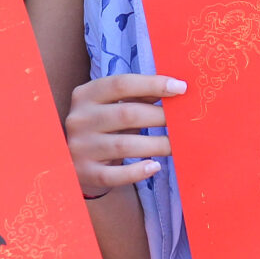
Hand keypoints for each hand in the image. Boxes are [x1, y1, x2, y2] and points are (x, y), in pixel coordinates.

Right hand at [66, 73, 181, 197]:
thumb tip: (176, 88)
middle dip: (160, 117)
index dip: (153, 84)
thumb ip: (138, 95)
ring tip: (176, 145)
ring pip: (124, 146)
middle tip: (183, 122)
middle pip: (126, 114)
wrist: (76, 160)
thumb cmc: (105, 126)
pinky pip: (115, 175)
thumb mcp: (113, 105)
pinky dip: (137, 172)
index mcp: (86, 95)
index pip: (122, 84)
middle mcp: (79, 119)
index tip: (181, 88)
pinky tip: (155, 166)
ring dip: (157, 145)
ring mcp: (80, 147)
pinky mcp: (85, 172)